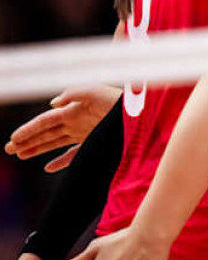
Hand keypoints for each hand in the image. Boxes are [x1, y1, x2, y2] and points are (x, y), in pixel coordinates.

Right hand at [6, 86, 120, 171]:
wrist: (143, 114)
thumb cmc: (120, 100)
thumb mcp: (97, 91)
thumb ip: (74, 93)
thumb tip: (53, 103)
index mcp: (75, 110)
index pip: (46, 121)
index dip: (29, 130)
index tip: (13, 139)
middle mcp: (77, 121)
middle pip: (47, 132)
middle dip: (27, 140)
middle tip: (8, 149)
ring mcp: (86, 133)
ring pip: (56, 143)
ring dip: (38, 149)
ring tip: (20, 155)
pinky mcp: (96, 144)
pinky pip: (74, 154)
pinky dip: (61, 161)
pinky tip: (48, 167)